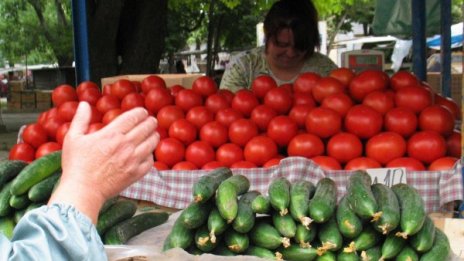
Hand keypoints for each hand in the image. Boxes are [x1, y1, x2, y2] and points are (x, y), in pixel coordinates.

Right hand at [49, 102, 158, 222]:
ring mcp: (133, 160)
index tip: (142, 112)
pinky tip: (148, 153)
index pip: (133, 117)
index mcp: (112, 134)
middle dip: (150, 121)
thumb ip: (80, 119)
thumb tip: (85, 104)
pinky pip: (151, 161)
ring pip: (152, 142)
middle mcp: (126, 145)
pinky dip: (151, 155)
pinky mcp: (136, 173)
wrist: (83, 191)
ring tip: (153, 134)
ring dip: (154, 136)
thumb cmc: (76, 165)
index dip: (141, 112)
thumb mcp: (73, 138)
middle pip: (147, 127)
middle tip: (151, 121)